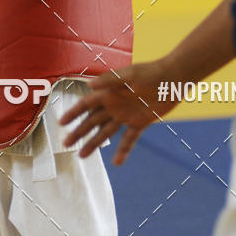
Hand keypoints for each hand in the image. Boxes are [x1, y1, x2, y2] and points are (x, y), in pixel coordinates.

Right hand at [59, 58, 178, 164]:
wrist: (173, 79)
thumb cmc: (150, 72)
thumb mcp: (129, 75)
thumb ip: (109, 80)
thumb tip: (87, 85)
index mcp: (109, 92)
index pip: (86, 104)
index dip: (73, 113)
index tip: (61, 123)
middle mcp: (114, 105)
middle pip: (92, 121)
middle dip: (79, 132)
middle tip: (65, 144)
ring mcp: (126, 115)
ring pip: (106, 132)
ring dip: (94, 143)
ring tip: (82, 156)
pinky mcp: (140, 123)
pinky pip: (129, 139)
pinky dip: (123, 150)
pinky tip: (117, 163)